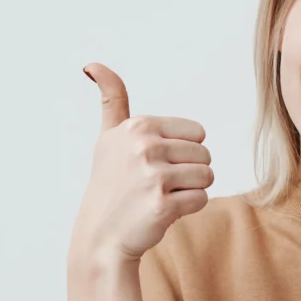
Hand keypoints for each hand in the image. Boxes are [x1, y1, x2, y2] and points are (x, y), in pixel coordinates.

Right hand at [69, 63, 214, 265]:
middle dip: (189, 172)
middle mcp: (144, 147)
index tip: (156, 164)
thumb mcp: (108, 139)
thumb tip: (92, 65)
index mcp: (137, 127)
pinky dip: (189, 208)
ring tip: (163, 196)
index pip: (198, 132)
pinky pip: (202, 199)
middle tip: (159, 185)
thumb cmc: (111, 185)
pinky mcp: (163, 204)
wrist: (101, 235)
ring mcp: (153, 176)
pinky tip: (164, 211)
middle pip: (205, 154)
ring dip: (191, 190)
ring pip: (207, 176)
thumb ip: (112, 101)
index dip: (184, 152)